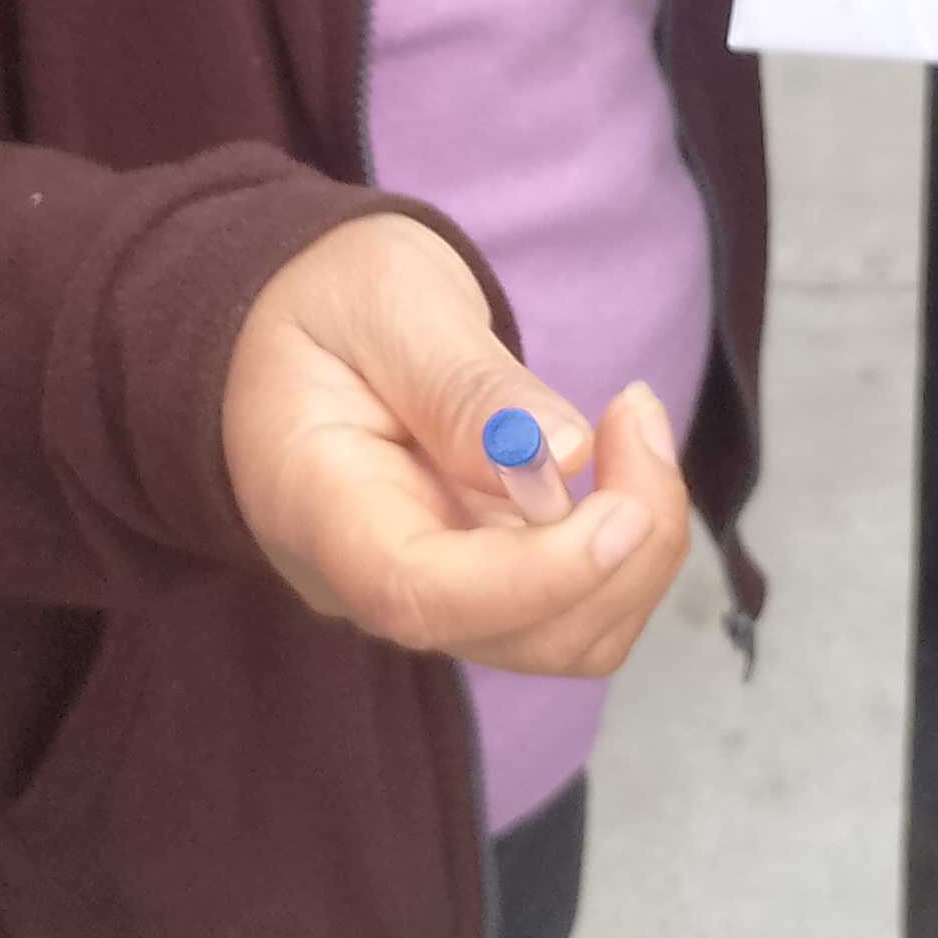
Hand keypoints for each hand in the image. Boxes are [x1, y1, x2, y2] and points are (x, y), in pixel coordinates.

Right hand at [221, 214, 692, 673]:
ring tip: (632, 423)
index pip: (418, 594)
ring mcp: (428, 591)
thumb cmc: (330, 302)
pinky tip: (620, 455)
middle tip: (635, 413)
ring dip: (638, 550)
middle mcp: (366, 578)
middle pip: (513, 634)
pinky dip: (629, 545)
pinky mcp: (481, 582)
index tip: (623, 512)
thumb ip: (467, 386)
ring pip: (562, 637)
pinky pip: (575, 607)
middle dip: (617, 551)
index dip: (537, 576)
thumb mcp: (390, 301)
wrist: (299, 323)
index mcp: (315, 503)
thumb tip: (564, 458)